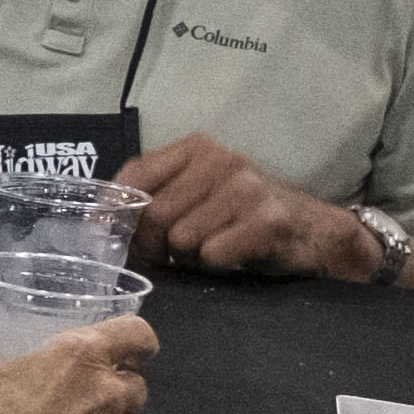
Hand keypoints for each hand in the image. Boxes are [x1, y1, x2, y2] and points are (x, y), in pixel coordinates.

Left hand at [128, 134, 369, 279]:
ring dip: (189, 256)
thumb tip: (98, 224)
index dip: (116, 213)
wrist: (315, 231)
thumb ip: (153, 196)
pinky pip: (212, 255)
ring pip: (181, 239)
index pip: (133, 177)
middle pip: (154, 216)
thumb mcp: (197, 193)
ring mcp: (246, 189)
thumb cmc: (244, 214)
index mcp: (197, 148)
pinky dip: (217, 265)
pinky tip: (235, 254)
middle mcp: (221, 160)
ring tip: (212, 247)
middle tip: (171, 254)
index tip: (113, 236)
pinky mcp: (266, 221)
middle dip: (155, 245)